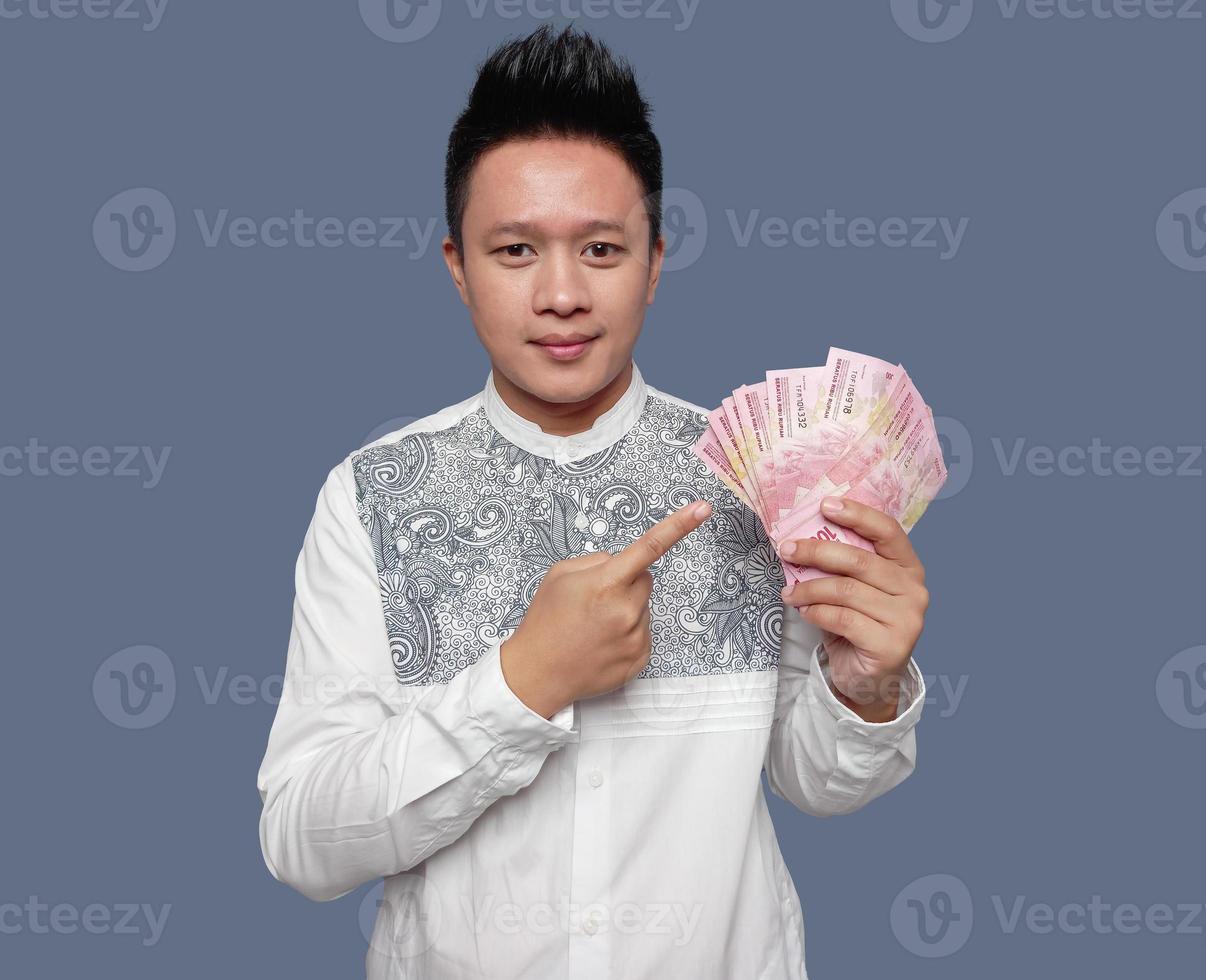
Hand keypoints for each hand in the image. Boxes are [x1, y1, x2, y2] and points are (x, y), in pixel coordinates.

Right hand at [501, 499, 712, 717]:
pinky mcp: (640, 659)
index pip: (649, 547)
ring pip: (644, 607)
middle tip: (596, 600)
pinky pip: (643, 633)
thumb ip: (596, 561)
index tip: (703, 508)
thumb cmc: (545, 621)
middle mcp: (626, 610)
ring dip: (626, 610)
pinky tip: (602, 643)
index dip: (679, 525)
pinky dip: (627, 634)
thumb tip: (620, 563)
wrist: (536, 674)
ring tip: (594, 626)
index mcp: (606, 584)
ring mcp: (635, 638)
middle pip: (646, 579)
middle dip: (627, 582)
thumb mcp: (560, 575)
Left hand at [778, 496, 928, 721]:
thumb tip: (800, 536)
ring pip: (846, 591)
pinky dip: (817, 612)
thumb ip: (842, 565)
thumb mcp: (854, 588)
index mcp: (908, 567)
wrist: (869, 678)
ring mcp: (907, 619)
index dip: (857, 514)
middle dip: (817, 551)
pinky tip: (805, 612)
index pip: (888, 531)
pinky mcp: (891, 645)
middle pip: (860, 560)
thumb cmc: (858, 624)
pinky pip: (843, 619)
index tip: (825, 505)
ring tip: (788, 593)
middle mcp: (914, 590)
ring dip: (809, 589)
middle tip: (787, 549)